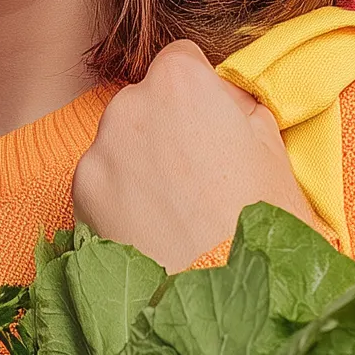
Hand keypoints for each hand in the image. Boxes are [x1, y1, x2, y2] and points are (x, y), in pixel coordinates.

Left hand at [72, 40, 317, 268]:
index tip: (214, 125)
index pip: (182, 60)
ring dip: (139, 165)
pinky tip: (151, 230)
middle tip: (198, 179)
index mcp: (180, 82)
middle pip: (146, 103)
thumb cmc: (259, 223)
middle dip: (166, 129)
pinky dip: (119, 201)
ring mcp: (99, 151)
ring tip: (174, 213)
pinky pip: (102, 185)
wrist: (218, 294)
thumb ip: (241, 110)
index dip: (202, 93)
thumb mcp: (274, 150)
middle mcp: (129, 105)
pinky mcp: (80, 194)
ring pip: (119, 145)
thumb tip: (226, 104)